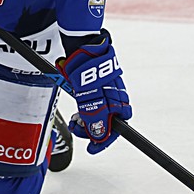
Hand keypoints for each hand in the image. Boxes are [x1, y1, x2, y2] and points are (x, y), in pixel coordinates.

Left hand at [57, 30, 130, 153]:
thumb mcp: (91, 99)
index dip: (104, 141)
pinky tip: (76, 105)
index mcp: (119, 102)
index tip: (92, 148)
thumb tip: (99, 137)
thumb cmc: (88, 70)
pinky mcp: (96, 85)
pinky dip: (83, 108)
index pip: (116, 130)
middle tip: (77, 127)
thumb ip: (96, 119)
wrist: (80, 46)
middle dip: (91, 130)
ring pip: (98, 113)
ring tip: (74, 118)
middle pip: (106, 123)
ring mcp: (105, 90)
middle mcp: (115, 97)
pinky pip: (91, 103)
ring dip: (85, 120)